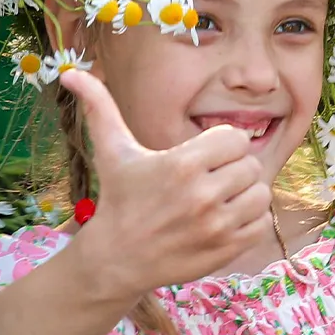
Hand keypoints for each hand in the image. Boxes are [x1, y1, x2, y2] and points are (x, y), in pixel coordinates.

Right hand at [58, 69, 272, 297]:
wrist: (116, 260)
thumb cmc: (118, 200)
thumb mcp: (112, 152)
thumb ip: (100, 108)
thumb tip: (70, 73)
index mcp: (181, 164)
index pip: (236, 138)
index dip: (223, 145)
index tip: (206, 157)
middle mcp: (202, 194)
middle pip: (251, 166)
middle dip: (234, 170)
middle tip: (212, 180)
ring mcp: (217, 225)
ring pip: (262, 194)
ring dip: (245, 196)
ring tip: (221, 199)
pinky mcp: (228, 249)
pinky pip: (264, 224)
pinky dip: (251, 222)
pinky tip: (227, 220)